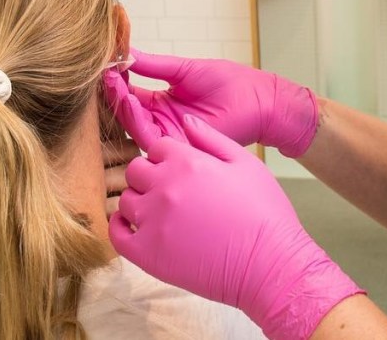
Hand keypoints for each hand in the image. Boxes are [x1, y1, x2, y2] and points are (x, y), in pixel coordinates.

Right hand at [103, 48, 317, 156]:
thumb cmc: (229, 82)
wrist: (258, 100)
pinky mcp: (178, 146)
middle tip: (107, 76)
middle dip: (115, 94)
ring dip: (122, 106)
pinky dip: (137, 120)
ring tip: (117, 86)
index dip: (117, 81)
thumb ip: (155, 65)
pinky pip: (150, 137)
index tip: (107, 65)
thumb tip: (127, 53)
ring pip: (134, 125)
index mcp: (161, 101)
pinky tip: (131, 102)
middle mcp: (160, 120)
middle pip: (127, 112)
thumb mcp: (185, 69)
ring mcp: (168, 134)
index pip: (130, 93)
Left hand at [109, 115, 362, 339]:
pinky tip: (137, 228)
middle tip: (170, 193)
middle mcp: (164, 187)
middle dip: (149, 177)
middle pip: (135, 170)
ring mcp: (152, 221)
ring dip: (139, 202)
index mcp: (187, 161)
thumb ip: (211, 138)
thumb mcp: (246, 163)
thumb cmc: (265, 214)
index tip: (180, 172)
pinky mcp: (146, 254)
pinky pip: (117, 234)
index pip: (156, 147)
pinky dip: (122, 228)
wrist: (269, 265)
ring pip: (126, 200)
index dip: (168, 158)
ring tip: (161, 214)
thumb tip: (186, 121)